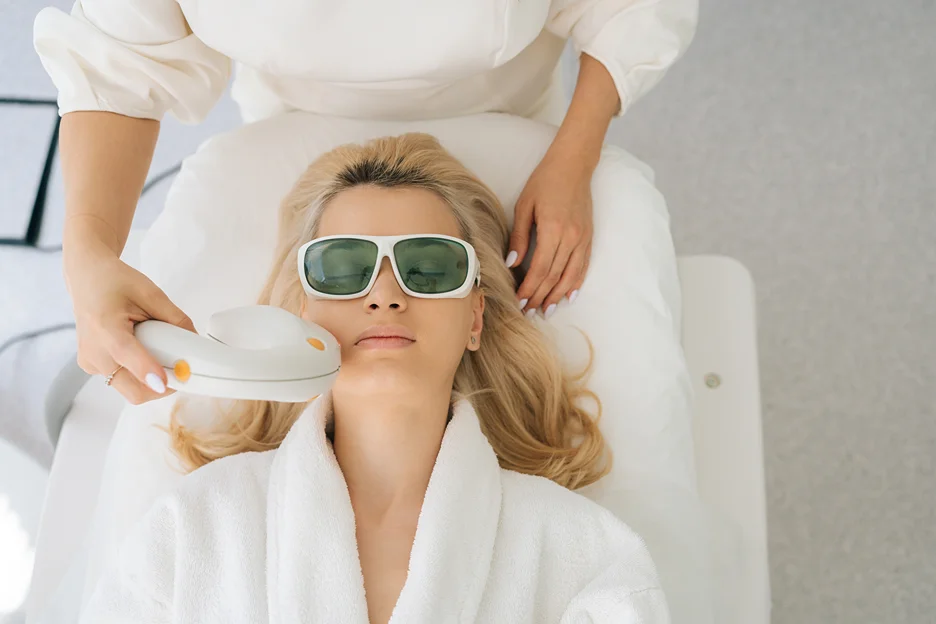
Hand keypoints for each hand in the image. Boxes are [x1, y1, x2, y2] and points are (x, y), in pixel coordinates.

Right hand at [64, 243, 195, 404]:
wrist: (86, 279)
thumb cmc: (114, 282)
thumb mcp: (150, 293)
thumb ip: (175, 318)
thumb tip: (196, 341)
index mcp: (104, 326)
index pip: (126, 354)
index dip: (147, 371)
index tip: (165, 383)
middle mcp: (93, 351)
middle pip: (131, 388)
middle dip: (161, 386)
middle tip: (180, 370)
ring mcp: (90, 362)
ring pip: (129, 389)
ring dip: (150, 381)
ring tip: (156, 352)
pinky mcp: (92, 367)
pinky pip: (122, 381)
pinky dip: (138, 375)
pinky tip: (140, 351)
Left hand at [506, 150, 593, 317]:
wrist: (573, 165)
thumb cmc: (545, 182)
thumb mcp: (524, 206)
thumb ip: (519, 236)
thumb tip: (512, 263)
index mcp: (553, 229)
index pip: (540, 268)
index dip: (530, 288)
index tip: (520, 301)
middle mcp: (571, 237)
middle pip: (555, 276)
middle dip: (541, 297)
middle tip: (529, 312)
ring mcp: (583, 238)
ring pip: (571, 276)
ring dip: (558, 296)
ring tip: (546, 310)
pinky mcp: (589, 237)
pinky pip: (583, 266)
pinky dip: (576, 284)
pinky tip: (568, 296)